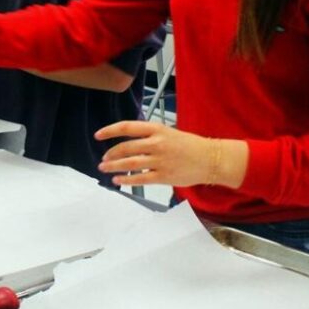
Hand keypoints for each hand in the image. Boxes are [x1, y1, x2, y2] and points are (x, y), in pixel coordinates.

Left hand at [95, 121, 213, 186]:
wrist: (210, 158)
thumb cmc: (189, 145)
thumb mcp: (168, 132)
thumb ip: (149, 136)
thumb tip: (127, 141)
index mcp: (157, 129)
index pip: (127, 127)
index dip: (110, 131)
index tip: (98, 135)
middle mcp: (157, 143)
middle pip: (126, 147)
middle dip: (110, 154)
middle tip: (103, 159)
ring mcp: (160, 160)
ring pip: (130, 163)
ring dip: (114, 167)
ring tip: (104, 169)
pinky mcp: (164, 176)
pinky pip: (140, 178)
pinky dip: (126, 180)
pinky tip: (118, 181)